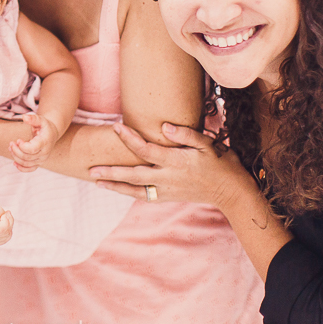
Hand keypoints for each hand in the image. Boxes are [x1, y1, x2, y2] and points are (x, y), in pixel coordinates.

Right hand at [0, 200, 13, 244]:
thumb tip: (7, 218)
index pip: (1, 229)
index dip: (7, 220)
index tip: (3, 213)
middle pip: (6, 233)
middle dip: (9, 221)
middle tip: (5, 213)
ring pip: (7, 236)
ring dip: (9, 226)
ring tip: (2, 218)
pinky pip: (5, 239)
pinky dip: (7, 231)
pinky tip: (2, 224)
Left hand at [9, 113, 59, 171]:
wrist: (51, 134)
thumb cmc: (44, 126)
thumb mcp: (41, 120)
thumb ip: (33, 118)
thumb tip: (24, 117)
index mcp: (45, 142)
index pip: (32, 149)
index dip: (22, 146)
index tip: (18, 140)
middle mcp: (44, 153)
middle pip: (27, 157)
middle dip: (16, 151)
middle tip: (11, 143)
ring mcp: (42, 159)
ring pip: (26, 163)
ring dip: (16, 157)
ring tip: (11, 148)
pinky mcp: (39, 163)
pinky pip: (30, 169)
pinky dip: (21, 168)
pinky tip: (14, 163)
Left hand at [87, 122, 254, 209]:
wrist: (231, 191)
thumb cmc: (221, 163)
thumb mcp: (209, 144)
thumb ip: (186, 134)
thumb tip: (164, 126)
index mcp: (176, 162)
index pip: (146, 149)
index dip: (129, 138)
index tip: (115, 126)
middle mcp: (168, 178)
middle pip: (134, 174)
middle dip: (112, 172)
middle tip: (91, 169)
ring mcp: (167, 190)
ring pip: (135, 189)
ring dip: (115, 185)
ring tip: (96, 181)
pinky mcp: (168, 197)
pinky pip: (144, 196)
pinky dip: (129, 193)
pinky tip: (116, 189)